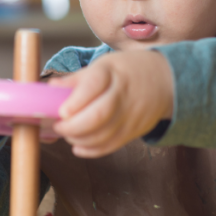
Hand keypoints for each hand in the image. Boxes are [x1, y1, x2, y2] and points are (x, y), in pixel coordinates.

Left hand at [49, 50, 173, 157]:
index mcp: (112, 72)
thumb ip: (77, 79)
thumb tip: (50, 89)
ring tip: (68, 133)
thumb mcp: (104, 65)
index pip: (94, 85)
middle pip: (99, 115)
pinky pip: (111, 146)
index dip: (77, 100)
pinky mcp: (133, 131)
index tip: (63, 111)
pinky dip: (91, 150)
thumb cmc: (126, 71)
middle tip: (58, 126)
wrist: (165, 81)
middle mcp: (122, 94)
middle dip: (73, 126)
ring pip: (103, 135)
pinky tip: (78, 146)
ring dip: (79, 139)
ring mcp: (130, 115)